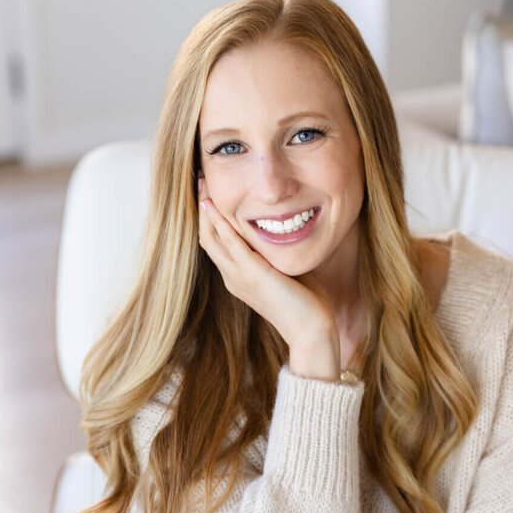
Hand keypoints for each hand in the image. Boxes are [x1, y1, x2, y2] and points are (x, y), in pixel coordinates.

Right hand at [198, 176, 339, 377]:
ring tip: (203, 185)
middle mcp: (233, 278)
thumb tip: (286, 233)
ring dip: (206, 211)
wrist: (311, 331)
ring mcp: (239, 277)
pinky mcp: (252, 275)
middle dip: (203, 209)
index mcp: (239, 278)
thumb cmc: (306, 304)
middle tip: (200, 181)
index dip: (211, 218)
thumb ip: (278, 254)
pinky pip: (230, 244)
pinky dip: (221, 223)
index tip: (211, 194)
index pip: (217, 244)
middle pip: (207, 238)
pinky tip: (216, 205)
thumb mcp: (287, 272)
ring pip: (212, 238)